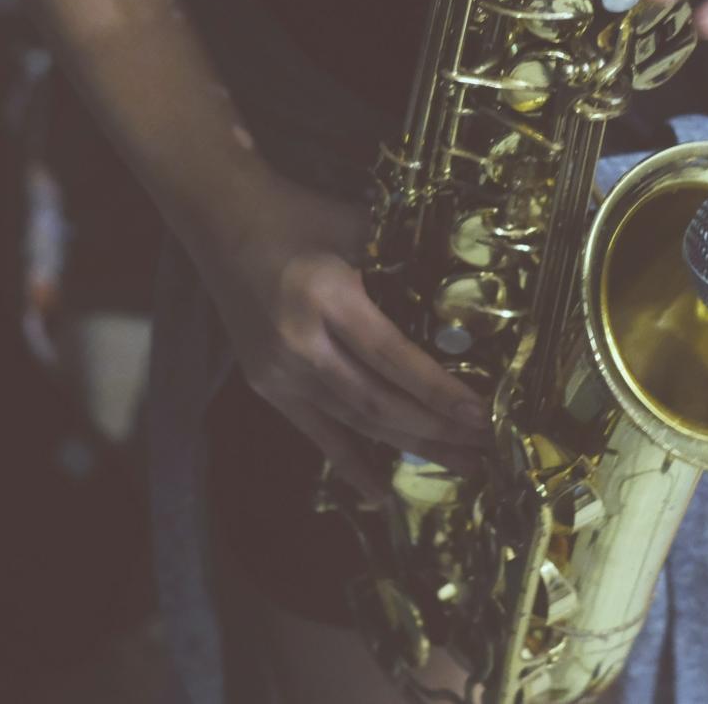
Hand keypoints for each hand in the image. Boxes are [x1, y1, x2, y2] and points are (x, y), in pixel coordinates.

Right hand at [197, 176, 489, 499]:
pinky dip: (350, 464)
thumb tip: (464, 303)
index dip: (439, 393)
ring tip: (460, 466)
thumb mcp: (357, 226)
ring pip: (355, 422)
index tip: (483, 415)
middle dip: (437, 432)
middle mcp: (298, 342)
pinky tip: (380, 495)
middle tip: (487, 451)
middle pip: (378, 402)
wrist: (219, 217)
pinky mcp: (265, 385)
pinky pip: (316, 433)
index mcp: (325, 296)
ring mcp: (277, 370)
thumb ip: (406, 262)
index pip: (393, 358)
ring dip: (410, 447)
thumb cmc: (297, 212)